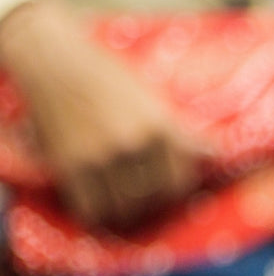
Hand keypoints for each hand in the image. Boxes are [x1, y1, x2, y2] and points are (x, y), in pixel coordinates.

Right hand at [0, 0, 205, 227]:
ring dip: (126, 211)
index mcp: (161, 126)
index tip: (168, 188)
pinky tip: (97, 206)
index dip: (177, 189)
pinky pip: (90, 210)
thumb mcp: (154, 99)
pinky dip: (95, 214)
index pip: (182, 180)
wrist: (53, 61)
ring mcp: (102, 156)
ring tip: (123, 203)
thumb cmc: (109, 77)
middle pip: (156, 197)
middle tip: (144, 198)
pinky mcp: (69, 165)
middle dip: (153, 202)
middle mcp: (135, 143)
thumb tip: (217, 154)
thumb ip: (183, 131)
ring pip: (125, 208)